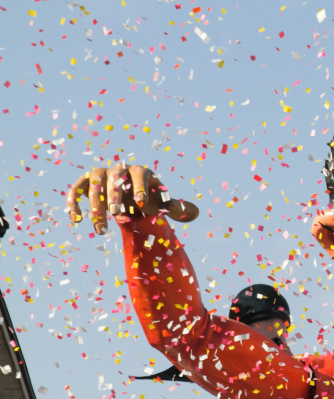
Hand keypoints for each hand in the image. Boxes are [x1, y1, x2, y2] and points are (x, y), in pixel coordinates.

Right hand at [66, 164, 198, 233]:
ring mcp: (100, 174)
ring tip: (101, 229)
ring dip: (95, 205)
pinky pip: (76, 189)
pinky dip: (73, 202)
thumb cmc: (147, 199)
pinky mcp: (86, 183)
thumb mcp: (161, 202)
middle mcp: (118, 169)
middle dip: (115, 194)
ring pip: (94, 185)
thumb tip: (195, 213)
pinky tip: (76, 220)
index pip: (140, 173)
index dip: (140, 186)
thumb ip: (176, 207)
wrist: (127, 196)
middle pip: (114, 177)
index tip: (141, 204)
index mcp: (140, 171)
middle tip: (117, 214)